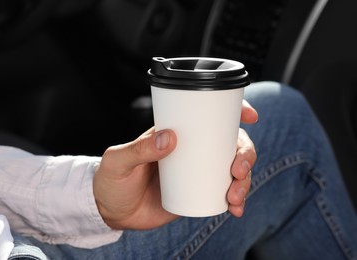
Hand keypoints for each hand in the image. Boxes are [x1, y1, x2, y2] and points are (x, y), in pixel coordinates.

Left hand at [93, 100, 257, 229]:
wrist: (112, 212)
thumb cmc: (112, 180)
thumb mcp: (118, 161)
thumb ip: (139, 148)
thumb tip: (170, 137)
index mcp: (176, 134)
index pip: (208, 117)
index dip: (234, 113)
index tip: (249, 115)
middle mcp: (192, 151)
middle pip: (231, 144)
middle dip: (245, 154)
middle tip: (238, 170)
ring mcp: (197, 173)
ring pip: (233, 170)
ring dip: (245, 181)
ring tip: (236, 196)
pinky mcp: (198, 194)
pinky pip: (224, 194)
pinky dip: (236, 200)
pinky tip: (235, 209)